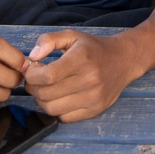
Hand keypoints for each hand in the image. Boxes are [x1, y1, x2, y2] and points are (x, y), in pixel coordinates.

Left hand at [23, 30, 137, 122]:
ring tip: (44, 88)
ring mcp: (93, 98)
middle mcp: (88, 80)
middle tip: (34, 80)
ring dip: (41, 100)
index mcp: (81, 59)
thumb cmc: (93, 47)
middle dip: (32, 87)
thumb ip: (48, 40)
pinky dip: (55, 110)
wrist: (124, 60)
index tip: (30, 70)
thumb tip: (31, 56)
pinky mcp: (96, 111)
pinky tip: (58, 97)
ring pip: (52, 109)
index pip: (48, 76)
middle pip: (46, 94)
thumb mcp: (71, 35)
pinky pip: (65, 118)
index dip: (32, 75)